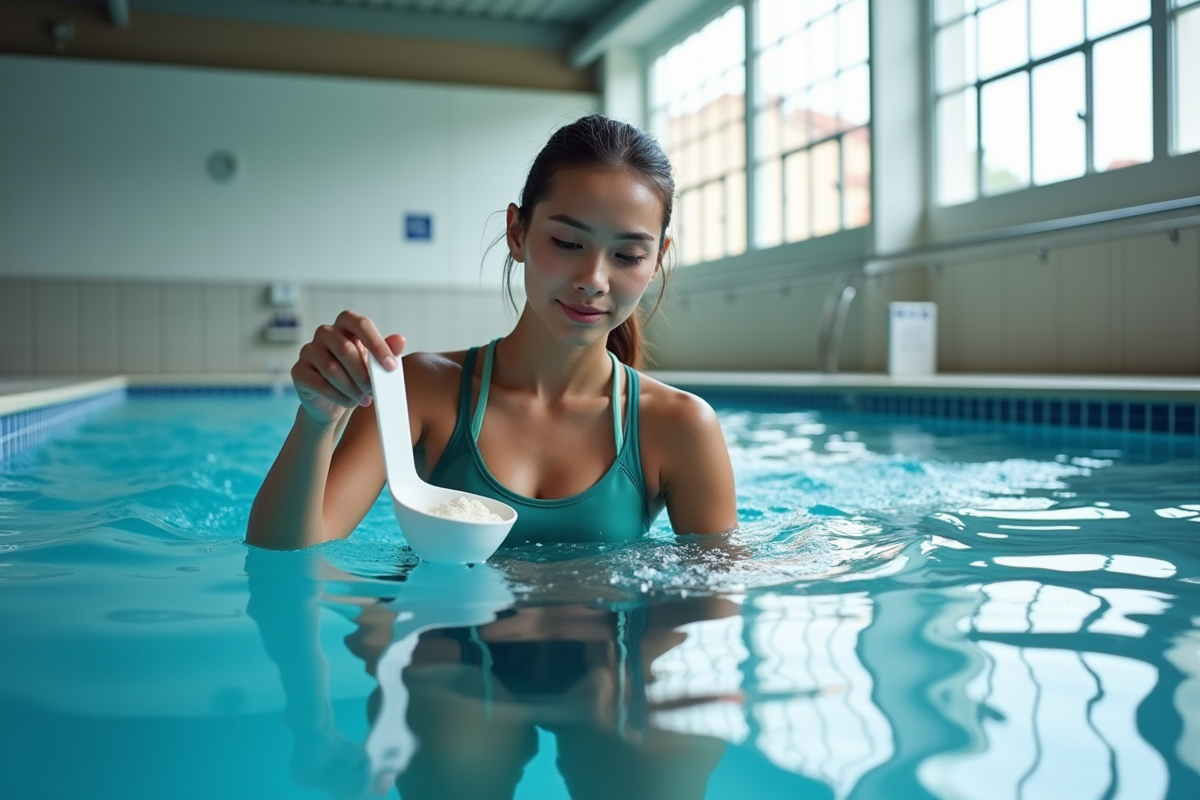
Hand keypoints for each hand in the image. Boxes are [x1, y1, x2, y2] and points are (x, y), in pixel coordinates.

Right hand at [291, 310, 403, 426]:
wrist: (334, 402)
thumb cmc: (357, 377)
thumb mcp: (376, 364)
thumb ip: (387, 351)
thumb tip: (400, 339)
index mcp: (346, 325)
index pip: (360, 324)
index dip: (376, 344)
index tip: (391, 366)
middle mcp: (324, 333)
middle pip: (345, 349)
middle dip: (363, 374)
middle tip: (375, 390)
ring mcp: (308, 350)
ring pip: (331, 369)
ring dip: (351, 388)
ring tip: (365, 399)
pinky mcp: (298, 370)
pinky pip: (319, 383)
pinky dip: (337, 396)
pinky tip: (348, 402)